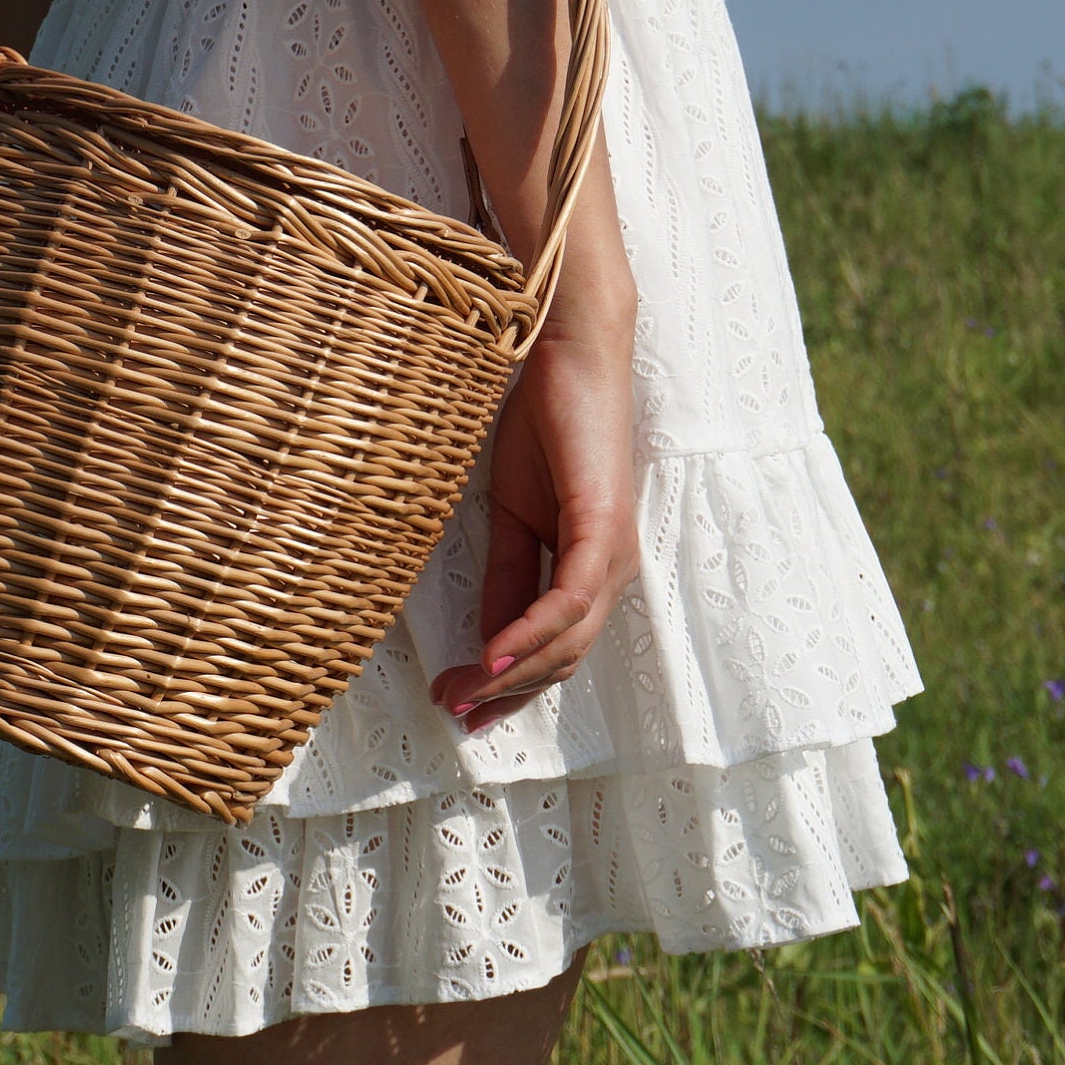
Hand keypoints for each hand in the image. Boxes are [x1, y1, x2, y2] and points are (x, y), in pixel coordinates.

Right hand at [428, 318, 637, 732]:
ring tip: (465, 693)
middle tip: (453, 709)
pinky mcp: (601, 526)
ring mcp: (611, 550)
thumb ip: (505, 576)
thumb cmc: (544, 423)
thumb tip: (487, 639)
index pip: (556, 647)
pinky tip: (494, 656)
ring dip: (514, 674)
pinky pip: (568, 598)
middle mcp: (609, 568)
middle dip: (505, 693)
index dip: (510, 686)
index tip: (462, 708)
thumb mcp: (510, 514)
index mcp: (588, 566)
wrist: (565, 355)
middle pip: (564, 657)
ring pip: (570, 640)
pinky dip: (531, 632)